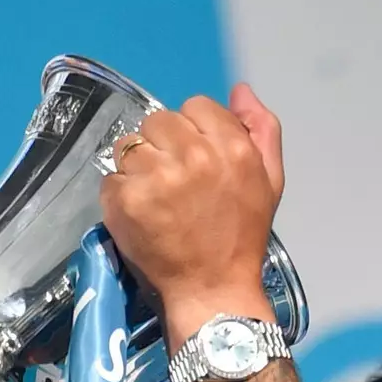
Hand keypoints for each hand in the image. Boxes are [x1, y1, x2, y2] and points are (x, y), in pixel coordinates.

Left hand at [99, 83, 283, 350]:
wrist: (214, 291)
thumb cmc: (242, 238)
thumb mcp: (269, 182)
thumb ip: (262, 130)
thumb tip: (240, 91)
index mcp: (232, 147)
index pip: (196, 106)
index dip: (194, 131)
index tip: (197, 162)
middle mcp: (194, 156)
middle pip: (159, 121)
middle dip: (163, 146)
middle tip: (174, 183)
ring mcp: (156, 178)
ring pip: (130, 145)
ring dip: (138, 168)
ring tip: (156, 200)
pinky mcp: (126, 201)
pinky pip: (112, 177)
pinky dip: (121, 195)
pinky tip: (141, 216)